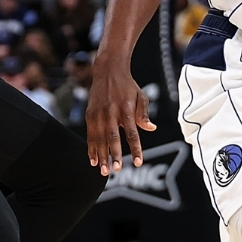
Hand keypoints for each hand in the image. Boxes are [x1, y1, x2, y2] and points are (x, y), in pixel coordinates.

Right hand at [85, 60, 155, 175]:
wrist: (108, 70)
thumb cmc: (128, 86)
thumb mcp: (140, 97)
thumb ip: (143, 113)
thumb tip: (151, 128)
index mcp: (126, 109)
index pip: (132, 133)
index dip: (135, 148)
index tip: (138, 162)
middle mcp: (111, 112)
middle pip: (113, 137)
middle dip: (114, 154)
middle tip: (116, 170)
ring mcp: (99, 113)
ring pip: (99, 138)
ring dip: (101, 155)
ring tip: (104, 171)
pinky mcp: (90, 114)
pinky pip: (90, 134)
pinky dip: (91, 148)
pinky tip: (93, 161)